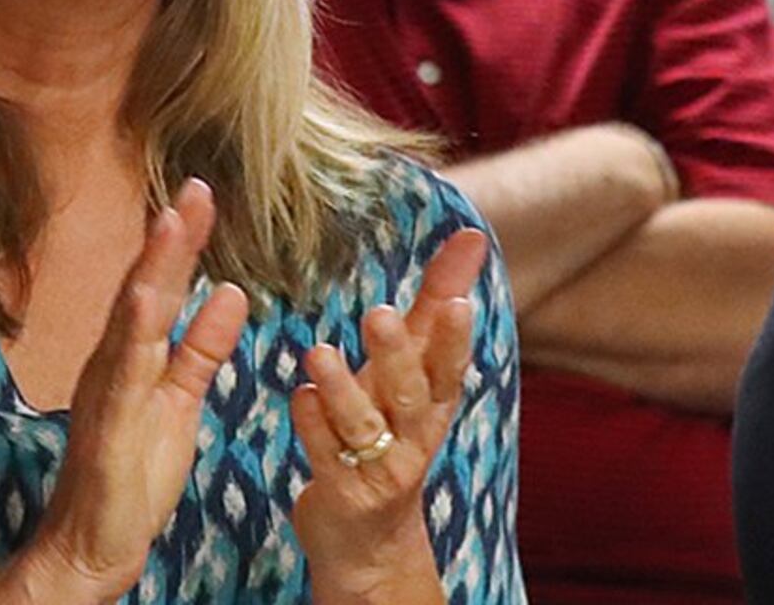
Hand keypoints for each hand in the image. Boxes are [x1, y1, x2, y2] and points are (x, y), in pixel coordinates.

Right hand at [17, 180, 253, 603]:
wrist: (92, 545)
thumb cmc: (132, 474)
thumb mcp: (181, 400)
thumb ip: (202, 348)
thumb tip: (232, 292)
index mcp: (133, 356)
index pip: (161, 288)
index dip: (182, 242)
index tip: (203, 194)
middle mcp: (113, 363)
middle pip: (144, 290)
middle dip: (169, 239)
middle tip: (195, 188)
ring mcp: (106, 393)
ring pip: (132, 321)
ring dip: (152, 270)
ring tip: (173, 223)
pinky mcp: (106, 427)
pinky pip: (122, 376)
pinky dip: (133, 334)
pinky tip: (145, 299)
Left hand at [290, 225, 487, 601]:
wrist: (367, 536)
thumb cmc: (388, 432)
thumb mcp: (414, 371)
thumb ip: (436, 304)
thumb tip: (473, 236)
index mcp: (433, 403)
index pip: (450, 368)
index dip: (456, 340)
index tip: (459, 302)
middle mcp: (412, 437)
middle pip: (411, 395)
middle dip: (397, 356)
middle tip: (379, 314)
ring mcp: (378, 470)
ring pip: (362, 427)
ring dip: (342, 389)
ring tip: (318, 354)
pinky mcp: (342, 494)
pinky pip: (324, 456)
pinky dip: (311, 426)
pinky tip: (300, 398)